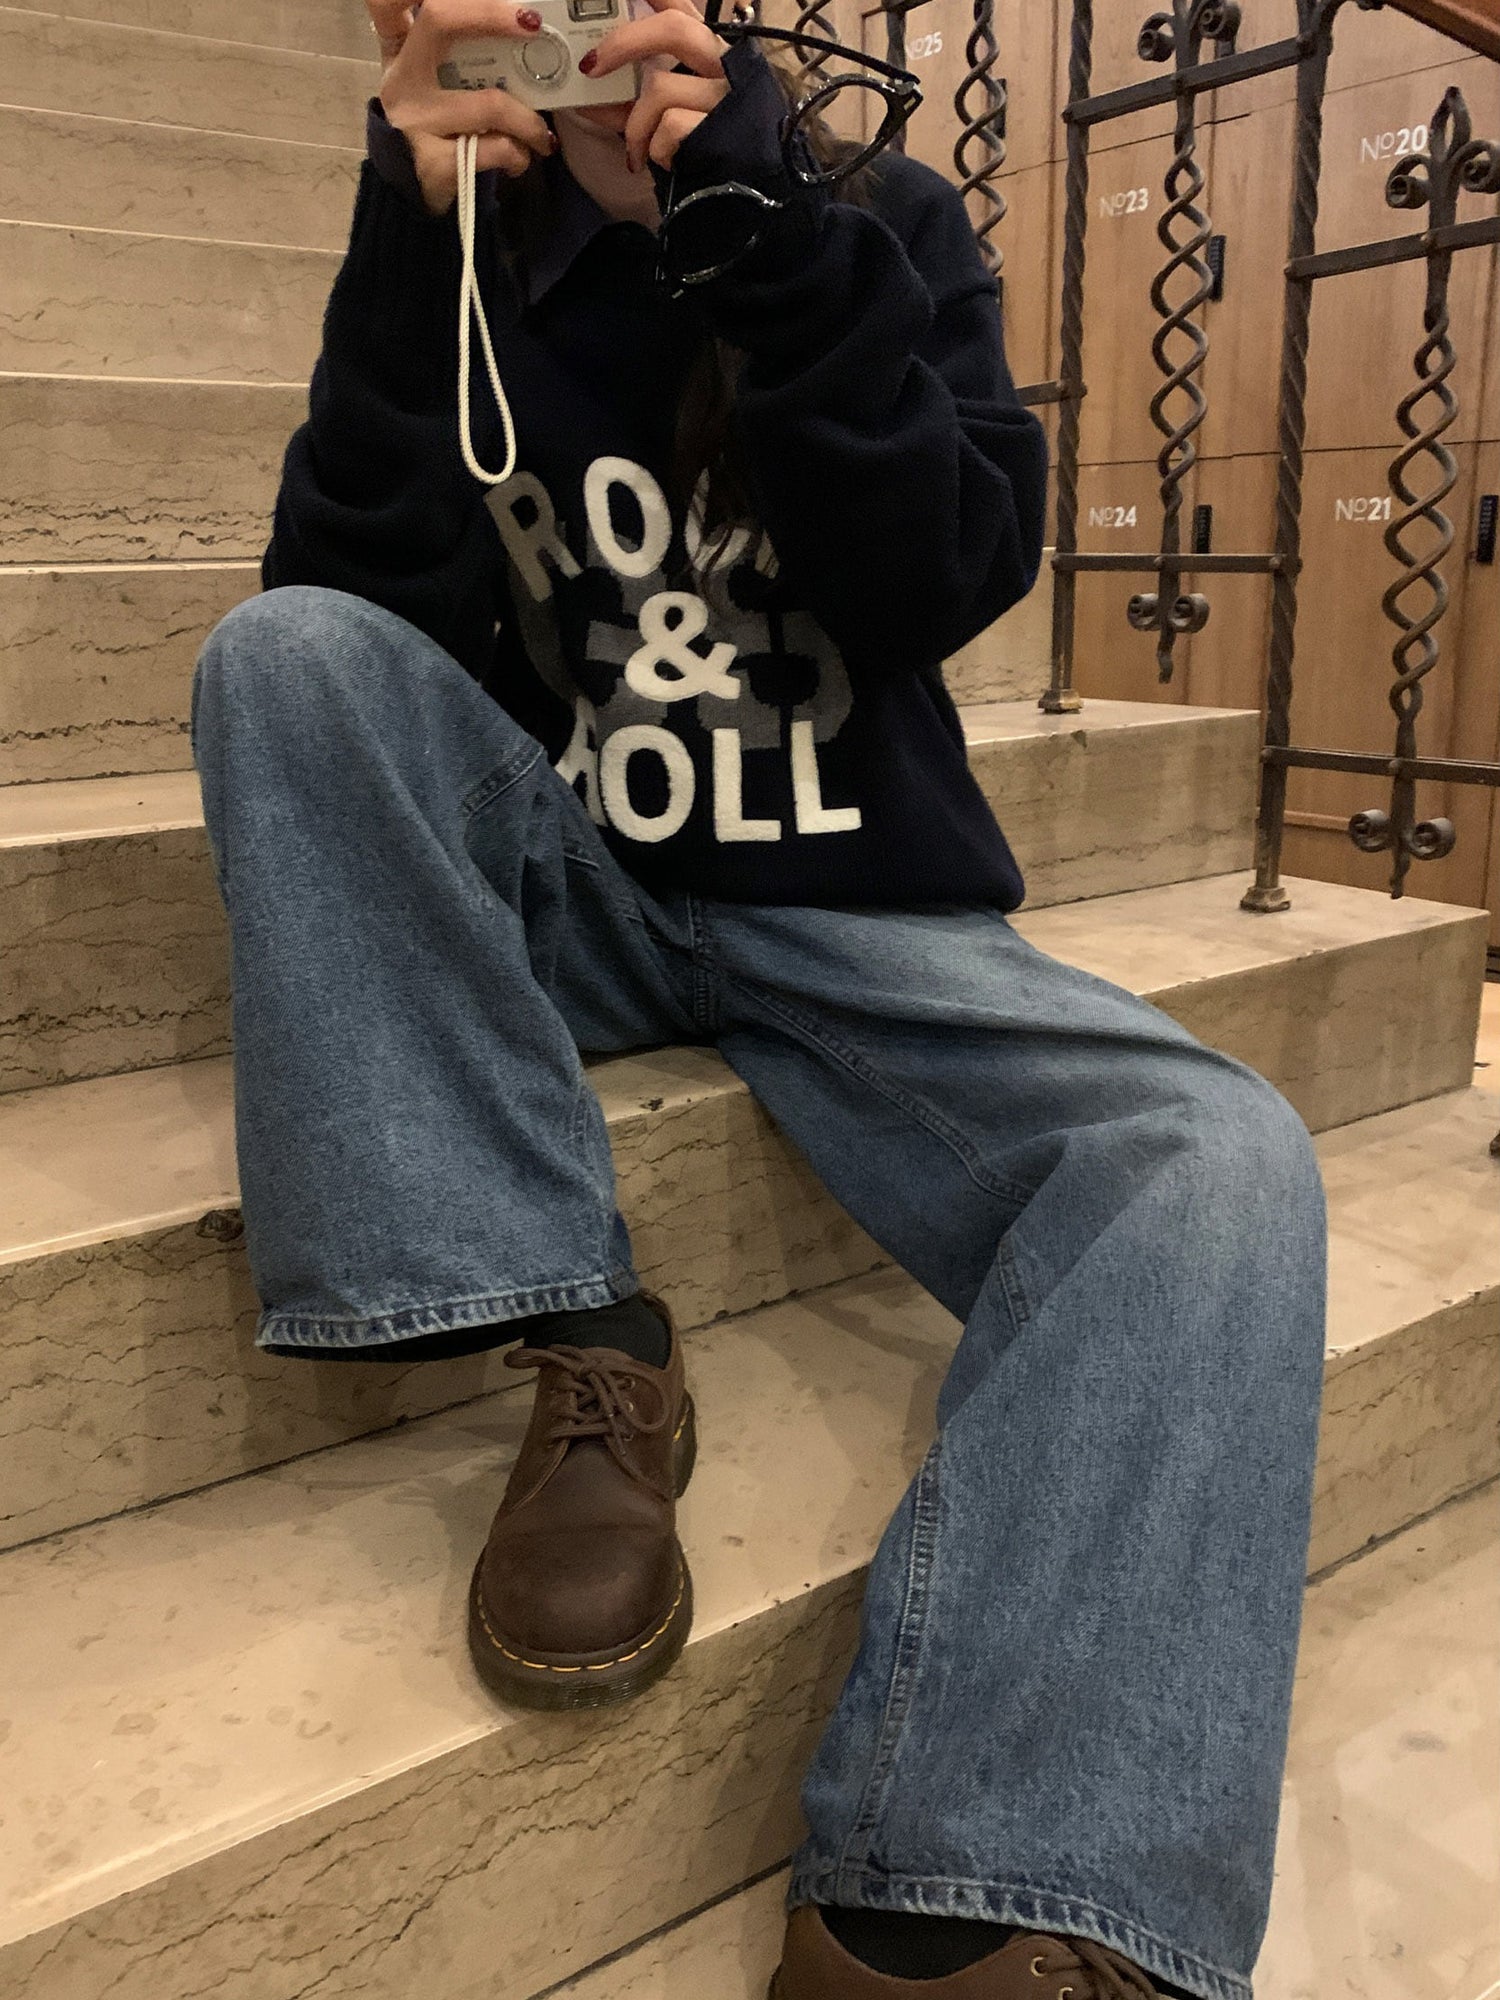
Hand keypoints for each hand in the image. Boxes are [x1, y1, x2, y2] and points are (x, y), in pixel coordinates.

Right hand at [372, 0, 559, 214]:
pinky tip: (519, 158)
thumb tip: (521, 21)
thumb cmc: (433, 126)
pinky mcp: (433, 162)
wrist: (409, 191)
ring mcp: (414, 119)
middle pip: (441, 20)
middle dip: (492, 15)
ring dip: (530, 121)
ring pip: (489, 102)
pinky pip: (496, 149)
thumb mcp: (433, 78)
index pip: (386, 0)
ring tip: (540, 136)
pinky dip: (519, 155)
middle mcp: (401, 76)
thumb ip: (459, 48)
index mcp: (400, 47)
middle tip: (531, 25)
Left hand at [583, 0, 729, 172]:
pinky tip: (665, 161)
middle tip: (591, 66)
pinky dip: (655, 148)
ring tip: (639, 149)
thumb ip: (630, 101)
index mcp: (710, 52)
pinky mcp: (722, 128)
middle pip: (675, 28)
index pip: (682, 6)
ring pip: (662, 88)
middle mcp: (725, 64)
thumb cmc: (699, 149)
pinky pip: (669, 126)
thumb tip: (585, 98)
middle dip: (625, 42)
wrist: (739, 195)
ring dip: (637, 124)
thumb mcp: (663, 117)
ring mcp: (726, 96)